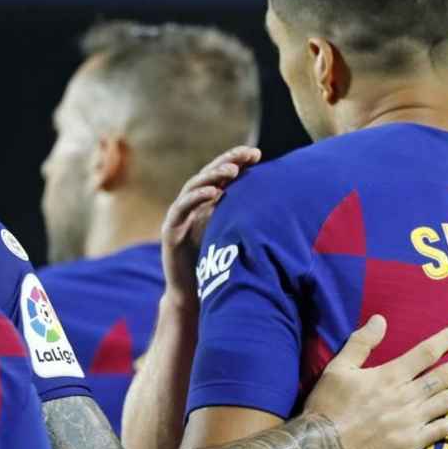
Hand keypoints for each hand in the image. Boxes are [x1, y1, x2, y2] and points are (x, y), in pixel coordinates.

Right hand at [161, 146, 262, 301]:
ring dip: (213, 175)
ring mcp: (179, 215)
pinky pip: (182, 207)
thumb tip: (276, 203)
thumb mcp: (234, 236)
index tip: (257, 154)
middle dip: (228, 161)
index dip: (237, 161)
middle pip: (208, 174)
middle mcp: (192, 204)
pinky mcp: (170, 229)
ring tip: (231, 170)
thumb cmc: (215, 264)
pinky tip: (213, 192)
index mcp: (207, 203)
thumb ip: (245, 218)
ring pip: (193, 186)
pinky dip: (197, 197)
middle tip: (247, 154)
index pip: (222, 175)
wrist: (192, 294)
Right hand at [304, 316, 447, 448]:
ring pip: (447, 401)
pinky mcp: (411, 443)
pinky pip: (441, 430)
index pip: (425, 353)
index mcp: (390, 376)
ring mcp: (411, 421)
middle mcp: (406, 396)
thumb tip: (380, 319)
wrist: (323, 446)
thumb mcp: (338, 367)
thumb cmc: (328, 405)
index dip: (447, 340)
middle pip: (443, 376)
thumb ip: (361, 343)